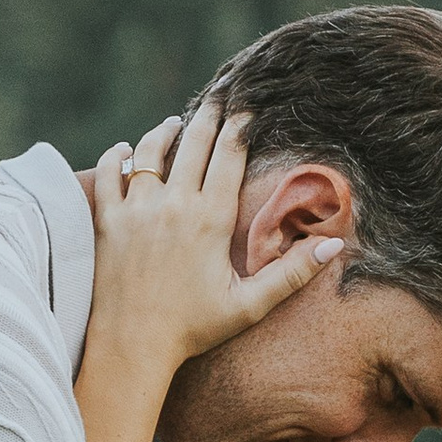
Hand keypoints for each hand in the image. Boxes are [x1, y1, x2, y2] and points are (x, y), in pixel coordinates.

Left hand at [88, 102, 338, 390]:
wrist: (131, 346)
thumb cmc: (193, 329)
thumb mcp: (249, 304)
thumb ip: (292, 273)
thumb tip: (333, 246)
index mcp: (210, 220)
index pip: (229, 157)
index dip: (240, 129)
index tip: (248, 109)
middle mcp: (173, 205)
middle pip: (193, 144)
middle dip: (209, 115)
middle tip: (219, 95)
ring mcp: (137, 210)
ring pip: (149, 152)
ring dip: (164, 131)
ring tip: (176, 121)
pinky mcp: (108, 222)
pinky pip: (109, 175)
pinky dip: (117, 157)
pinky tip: (125, 151)